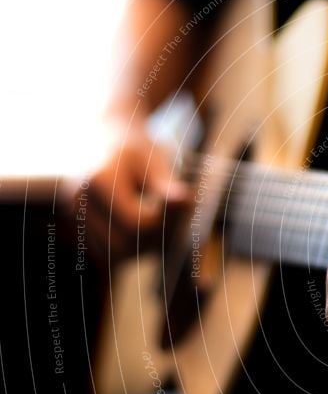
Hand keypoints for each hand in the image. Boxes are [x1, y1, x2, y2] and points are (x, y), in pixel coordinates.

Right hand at [80, 120, 188, 258]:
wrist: (104, 139)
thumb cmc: (136, 148)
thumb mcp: (154, 159)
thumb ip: (166, 183)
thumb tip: (184, 201)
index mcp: (98, 180)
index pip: (136, 224)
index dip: (164, 223)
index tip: (182, 206)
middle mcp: (80, 202)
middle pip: (123, 245)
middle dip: (155, 239)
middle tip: (176, 217)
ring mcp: (77, 217)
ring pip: (115, 254)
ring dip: (143, 246)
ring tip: (162, 219)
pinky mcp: (81, 228)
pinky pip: (110, 253)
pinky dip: (131, 246)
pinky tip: (146, 225)